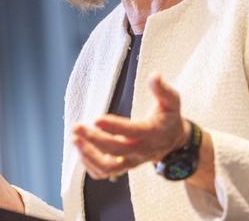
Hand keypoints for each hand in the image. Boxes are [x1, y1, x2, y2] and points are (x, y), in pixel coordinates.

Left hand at [72, 73, 188, 179]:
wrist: (173, 141)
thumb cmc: (169, 117)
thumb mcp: (171, 101)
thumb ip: (162, 89)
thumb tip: (154, 75)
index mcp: (153, 133)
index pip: (133, 132)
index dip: (115, 127)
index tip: (97, 119)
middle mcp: (141, 150)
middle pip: (116, 150)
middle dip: (94, 140)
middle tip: (77, 127)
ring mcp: (132, 161)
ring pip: (108, 167)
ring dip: (89, 155)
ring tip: (75, 139)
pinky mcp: (124, 166)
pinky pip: (104, 173)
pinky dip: (90, 164)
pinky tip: (81, 148)